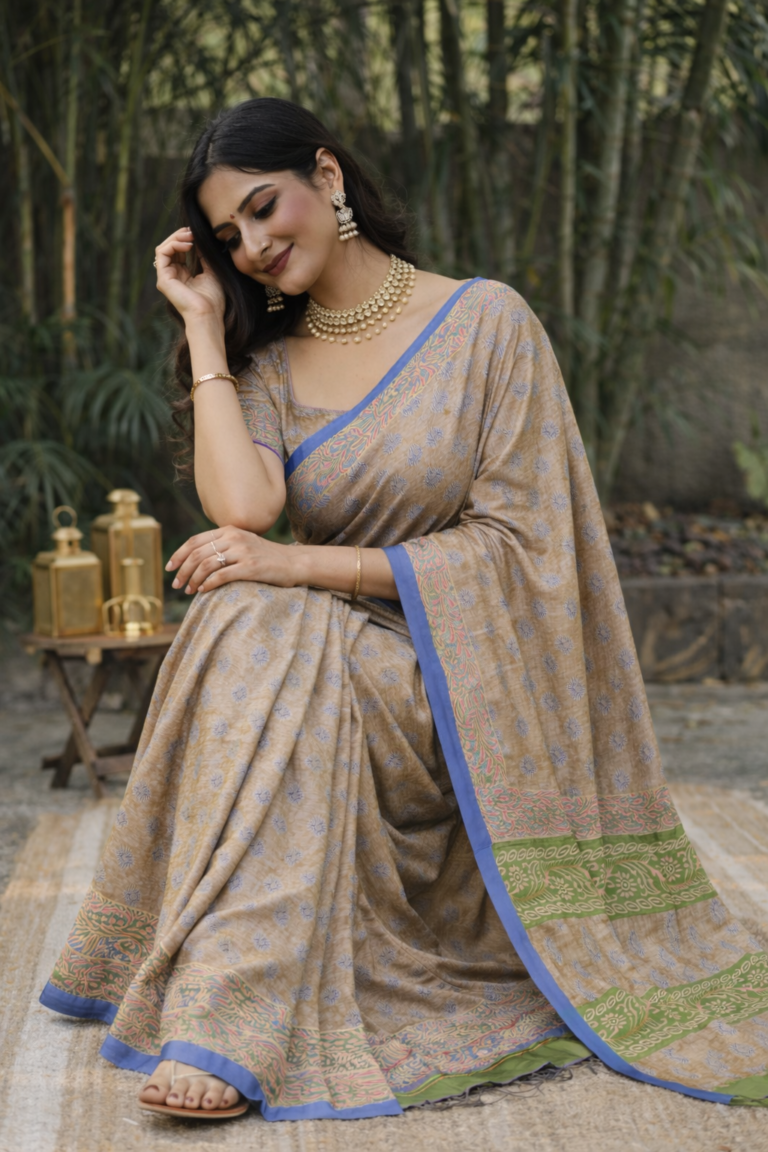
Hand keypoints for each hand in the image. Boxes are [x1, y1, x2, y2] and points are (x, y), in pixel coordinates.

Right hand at [154, 227, 225, 321]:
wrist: (208, 315)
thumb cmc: (213, 300)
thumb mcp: (211, 272)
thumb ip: (203, 256)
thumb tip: (200, 240)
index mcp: (182, 275)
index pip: (178, 251)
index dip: (186, 239)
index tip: (197, 234)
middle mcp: (171, 275)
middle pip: (169, 247)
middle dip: (180, 236)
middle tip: (192, 232)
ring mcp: (165, 277)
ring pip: (163, 248)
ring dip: (176, 238)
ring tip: (190, 236)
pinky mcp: (163, 279)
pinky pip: (162, 253)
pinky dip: (174, 245)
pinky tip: (188, 245)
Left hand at [166, 527, 301, 595]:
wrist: (294, 563)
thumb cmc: (266, 557)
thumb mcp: (243, 544)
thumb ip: (223, 545)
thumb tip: (197, 559)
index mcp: (229, 530)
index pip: (195, 540)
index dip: (178, 554)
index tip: (170, 568)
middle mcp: (234, 537)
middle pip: (197, 553)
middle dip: (182, 570)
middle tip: (176, 585)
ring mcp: (243, 552)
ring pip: (206, 565)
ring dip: (193, 580)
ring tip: (189, 591)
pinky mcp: (251, 567)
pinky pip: (221, 576)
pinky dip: (208, 584)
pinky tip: (203, 591)